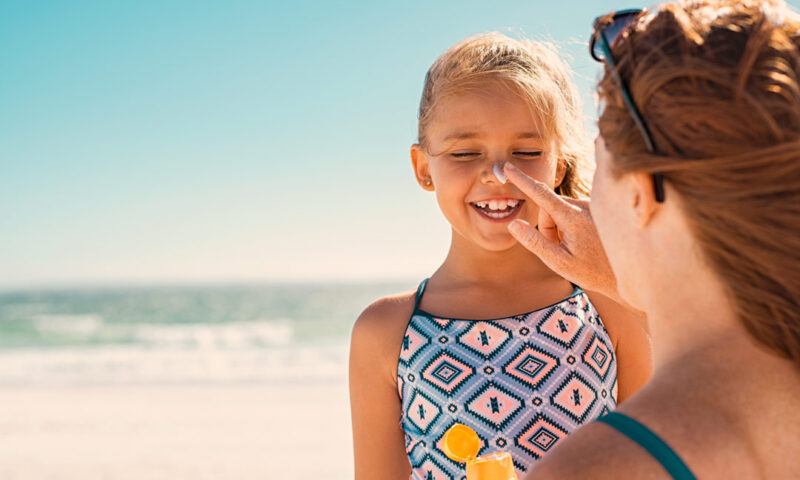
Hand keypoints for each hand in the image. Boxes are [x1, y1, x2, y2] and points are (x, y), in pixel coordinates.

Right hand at [504, 162, 619, 301]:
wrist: (628, 272)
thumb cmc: (593, 272)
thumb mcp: (559, 262)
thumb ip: (535, 242)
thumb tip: (514, 224)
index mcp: (573, 217)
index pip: (541, 194)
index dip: (521, 180)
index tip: (508, 167)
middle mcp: (584, 206)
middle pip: (549, 209)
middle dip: (548, 228)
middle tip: (561, 250)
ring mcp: (592, 206)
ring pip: (560, 211)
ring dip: (560, 228)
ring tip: (576, 248)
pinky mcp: (596, 209)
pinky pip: (572, 213)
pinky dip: (571, 226)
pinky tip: (585, 242)